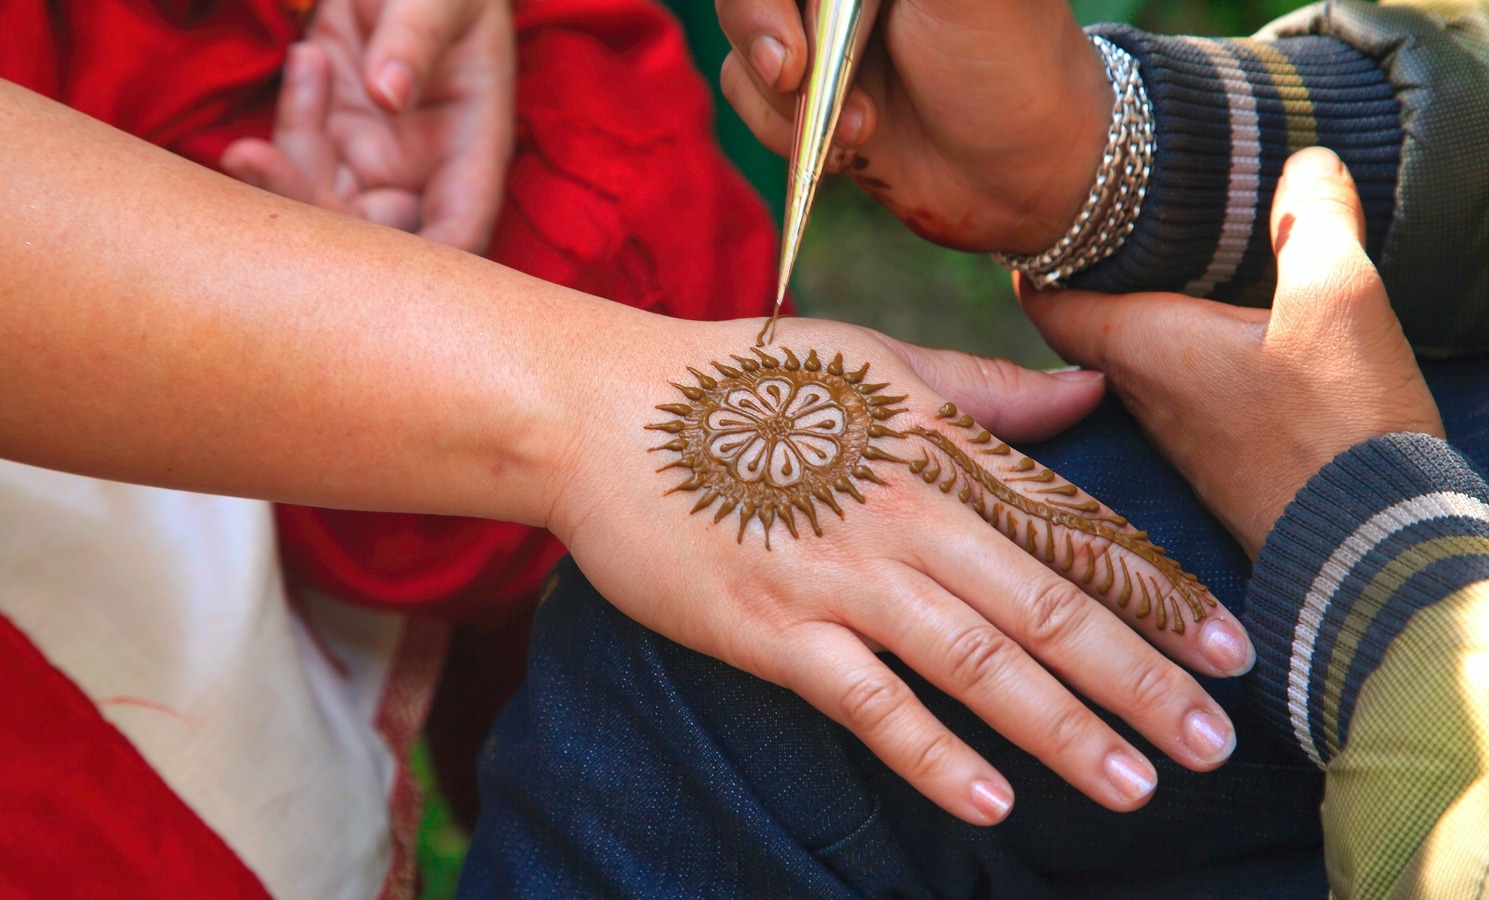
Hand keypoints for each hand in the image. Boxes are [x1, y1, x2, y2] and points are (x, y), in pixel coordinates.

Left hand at [220, 0, 514, 251]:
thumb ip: (417, 38)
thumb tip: (388, 93)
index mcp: (473, 152)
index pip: (455, 237)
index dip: (414, 267)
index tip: (353, 254)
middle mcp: (424, 170)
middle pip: (374, 236)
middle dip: (313, 213)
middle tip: (256, 158)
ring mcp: (375, 155)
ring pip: (323, 203)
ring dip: (285, 164)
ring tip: (303, 63)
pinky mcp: (333, 130)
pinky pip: (298, 153)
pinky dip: (290, 115)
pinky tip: (308, 56)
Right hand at [542, 312, 1255, 824]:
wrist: (609, 413)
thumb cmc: (743, 383)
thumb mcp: (871, 360)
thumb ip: (983, 388)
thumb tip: (1086, 387)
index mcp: (939, 447)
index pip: (1073, 530)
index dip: (1160, 594)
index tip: (1233, 650)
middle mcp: (908, 514)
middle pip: (1048, 606)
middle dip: (1143, 679)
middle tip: (1218, 742)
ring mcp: (842, 576)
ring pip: (978, 661)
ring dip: (1064, 728)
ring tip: (1137, 784)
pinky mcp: (775, 631)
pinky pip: (870, 702)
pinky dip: (935, 752)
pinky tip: (994, 800)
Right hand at [715, 0, 1110, 252]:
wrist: (1022, 174)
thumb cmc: (1011, 63)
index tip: (795, 46)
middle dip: (763, 34)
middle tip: (794, 77)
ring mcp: (818, 31)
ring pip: (741, 42)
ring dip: (783, 99)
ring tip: (863, 126)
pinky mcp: (805, 90)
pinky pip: (746, 94)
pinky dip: (780, 130)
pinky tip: (847, 146)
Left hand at [1022, 148, 1444, 557]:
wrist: (1367, 549)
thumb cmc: (1336, 427)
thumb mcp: (1337, 300)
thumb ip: (1314, 220)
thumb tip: (1304, 160)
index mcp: (1140, 346)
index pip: (1045, 298)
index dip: (1037, 252)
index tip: (1040, 213)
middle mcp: (1139, 393)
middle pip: (1087, 322)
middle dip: (1094, 272)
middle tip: (1111, 220)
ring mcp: (1177, 433)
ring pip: (1136, 356)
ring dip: (1146, 310)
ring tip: (1174, 258)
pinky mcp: (1218, 458)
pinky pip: (1183, 387)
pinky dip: (1190, 349)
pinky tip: (1233, 329)